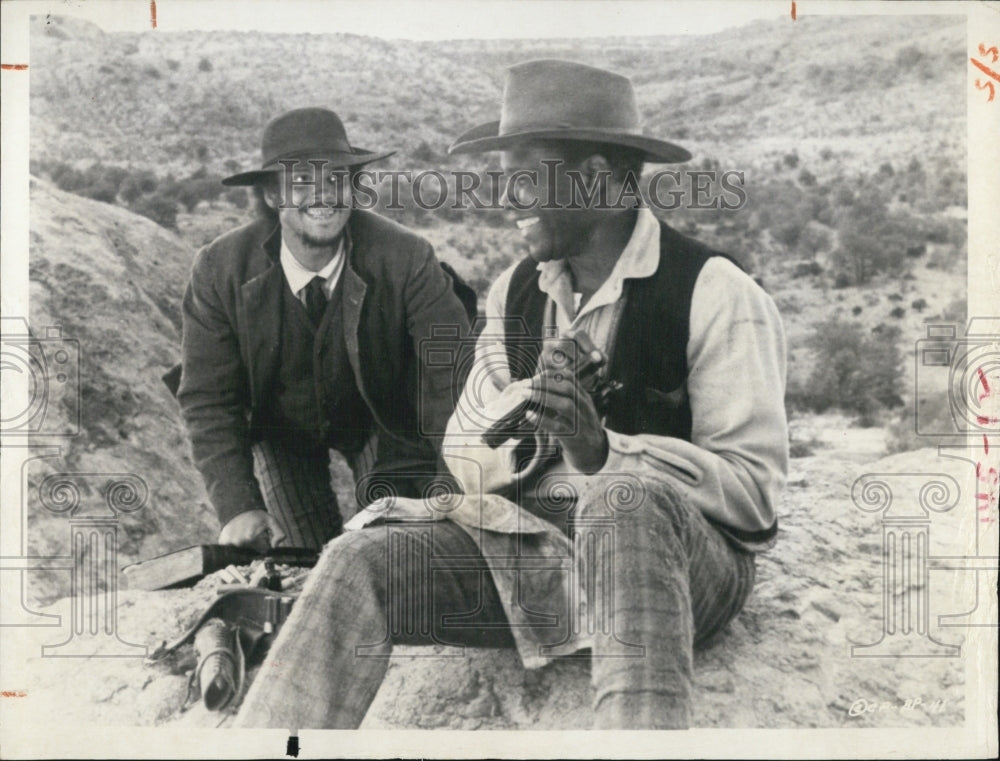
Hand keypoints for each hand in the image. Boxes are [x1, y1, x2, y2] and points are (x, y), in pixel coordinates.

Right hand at [218, 510, 285, 552]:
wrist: (238, 508)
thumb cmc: (256, 516)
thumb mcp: (271, 521)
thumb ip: (279, 534)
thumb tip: (274, 546)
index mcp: (252, 537)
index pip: (263, 551)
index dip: (265, 545)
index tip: (263, 538)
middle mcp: (240, 542)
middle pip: (253, 553)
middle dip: (255, 547)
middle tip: (253, 536)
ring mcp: (230, 543)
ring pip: (242, 553)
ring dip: (245, 548)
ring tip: (245, 536)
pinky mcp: (223, 543)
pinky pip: (230, 552)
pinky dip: (234, 548)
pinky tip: (237, 539)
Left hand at [527, 330, 608, 472]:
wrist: (594, 454)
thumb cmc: (579, 430)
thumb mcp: (574, 411)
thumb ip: (559, 399)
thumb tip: (534, 388)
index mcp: (583, 398)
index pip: (570, 378)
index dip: (551, 374)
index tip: (535, 376)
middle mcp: (585, 408)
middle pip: (568, 388)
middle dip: (545, 383)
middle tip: (527, 384)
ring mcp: (582, 424)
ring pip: (566, 406)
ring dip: (543, 398)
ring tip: (526, 395)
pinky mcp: (576, 439)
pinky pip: (559, 428)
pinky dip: (543, 420)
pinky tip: (530, 415)